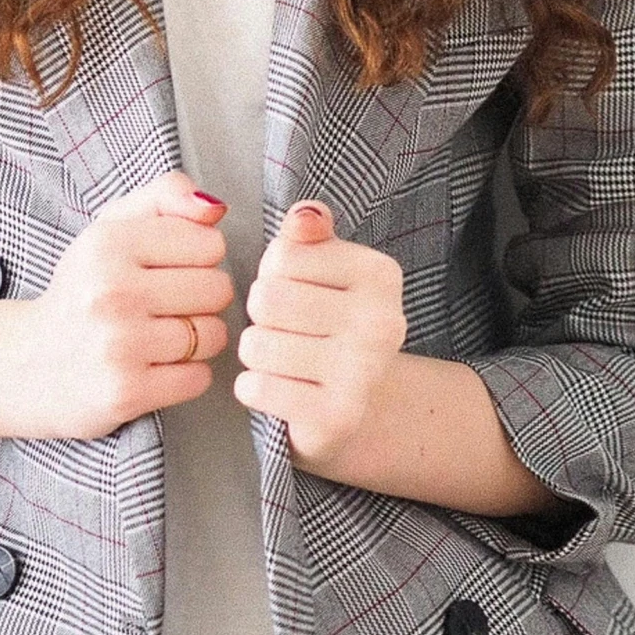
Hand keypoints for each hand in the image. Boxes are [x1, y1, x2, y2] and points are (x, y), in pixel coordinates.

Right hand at [22, 170, 235, 440]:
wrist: (28, 363)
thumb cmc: (84, 289)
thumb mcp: (112, 226)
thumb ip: (166, 196)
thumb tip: (215, 207)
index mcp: (109, 243)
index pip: (210, 244)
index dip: (198, 257)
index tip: (170, 268)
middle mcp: (112, 292)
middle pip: (217, 289)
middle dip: (202, 298)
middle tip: (167, 305)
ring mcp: (119, 346)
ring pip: (213, 335)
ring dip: (198, 339)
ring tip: (162, 335)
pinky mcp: (126, 393)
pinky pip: (200, 378)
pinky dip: (188, 374)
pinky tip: (157, 366)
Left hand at [232, 199, 407, 471]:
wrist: (359, 407)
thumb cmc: (328, 321)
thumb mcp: (323, 267)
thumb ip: (309, 233)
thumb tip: (304, 215)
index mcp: (381, 274)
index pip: (283, 255)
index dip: (272, 272)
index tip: (294, 289)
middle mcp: (382, 322)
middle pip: (266, 299)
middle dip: (261, 314)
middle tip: (284, 328)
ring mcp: (363, 374)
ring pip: (256, 344)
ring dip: (255, 352)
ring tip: (282, 357)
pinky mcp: (336, 418)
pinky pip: (256, 388)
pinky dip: (252, 388)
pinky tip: (278, 388)